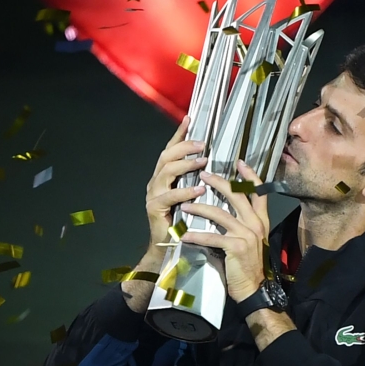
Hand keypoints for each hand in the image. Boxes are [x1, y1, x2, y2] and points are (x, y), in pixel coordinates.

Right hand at [145, 115, 207, 252]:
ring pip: (166, 172)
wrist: (167, 245)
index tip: (189, 120)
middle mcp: (155, 182)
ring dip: (186, 165)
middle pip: (166, 156)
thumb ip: (195, 178)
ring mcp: (153, 194)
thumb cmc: (182, 220)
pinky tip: (199, 189)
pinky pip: (170, 196)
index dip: (179, 135)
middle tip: (202, 145)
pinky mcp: (154, 208)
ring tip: (203, 162)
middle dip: (184, 147)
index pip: (170, 150)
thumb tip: (212, 162)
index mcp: (164, 177)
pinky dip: (185, 191)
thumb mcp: (190, 195)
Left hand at [179, 160, 270, 302]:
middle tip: (203, 174)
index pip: (258, 192)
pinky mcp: (235, 247)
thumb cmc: (249, 264)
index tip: (239, 162)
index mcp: (261, 220)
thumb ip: (244, 222)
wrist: (254, 288)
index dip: (249, 176)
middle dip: (218, 182)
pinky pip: (212, 237)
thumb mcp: (252, 239)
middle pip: (237, 195)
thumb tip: (228, 208)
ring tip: (185, 204)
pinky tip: (184, 234)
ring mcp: (246, 234)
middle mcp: (255, 223)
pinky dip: (196, 235)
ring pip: (220, 213)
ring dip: (199, 208)